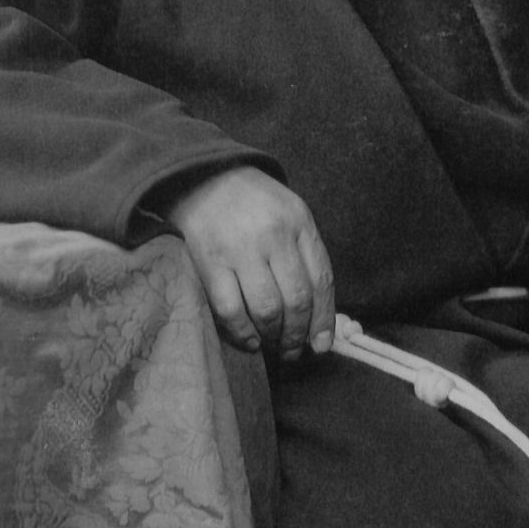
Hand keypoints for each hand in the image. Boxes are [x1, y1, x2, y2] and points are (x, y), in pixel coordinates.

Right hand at [167, 166, 334, 358]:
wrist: (204, 177)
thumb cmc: (254, 203)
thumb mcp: (291, 214)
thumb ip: (305, 255)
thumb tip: (318, 315)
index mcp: (299, 222)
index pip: (321, 279)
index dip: (324, 319)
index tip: (321, 344)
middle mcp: (273, 235)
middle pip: (296, 299)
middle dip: (297, 334)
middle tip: (293, 350)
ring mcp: (240, 248)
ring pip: (266, 309)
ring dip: (273, 337)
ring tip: (271, 345)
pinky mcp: (209, 261)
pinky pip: (230, 309)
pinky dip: (242, 333)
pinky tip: (249, 339)